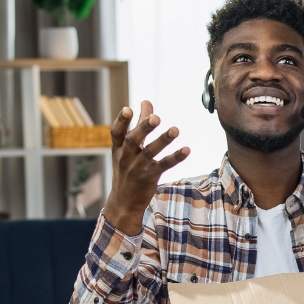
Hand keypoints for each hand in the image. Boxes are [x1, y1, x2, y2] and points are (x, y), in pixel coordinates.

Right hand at [102, 100, 189, 235]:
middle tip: (156, 117)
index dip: (121, 121)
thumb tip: (146, 101)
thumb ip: (139, 124)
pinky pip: (163, 166)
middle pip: (133, 141)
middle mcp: (125, 157)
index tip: (128, 109)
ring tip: (175, 130)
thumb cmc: (127, 168)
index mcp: (119, 148)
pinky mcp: (149, 178)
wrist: (124, 202)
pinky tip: (187, 150)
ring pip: (149, 153)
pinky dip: (175, 158)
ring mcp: (137, 168)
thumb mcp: (129, 148)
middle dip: (144, 128)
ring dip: (163, 141)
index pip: (117, 133)